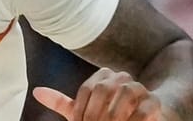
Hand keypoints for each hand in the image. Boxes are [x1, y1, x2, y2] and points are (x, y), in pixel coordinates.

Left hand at [33, 67, 162, 119]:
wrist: (145, 116)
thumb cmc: (109, 114)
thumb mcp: (84, 111)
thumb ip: (62, 102)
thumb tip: (37, 92)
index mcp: (102, 76)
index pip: (86, 90)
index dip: (80, 110)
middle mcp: (120, 77)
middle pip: (103, 89)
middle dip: (95, 113)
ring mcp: (139, 88)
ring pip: (124, 94)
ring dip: (114, 115)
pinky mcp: (155, 102)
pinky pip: (144, 109)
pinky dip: (133, 120)